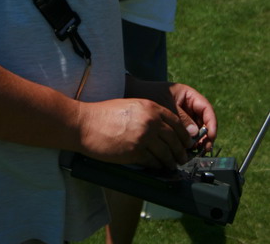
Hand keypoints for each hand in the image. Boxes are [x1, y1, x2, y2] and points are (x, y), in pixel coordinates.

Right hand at [77, 97, 196, 170]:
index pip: (176, 123)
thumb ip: (148, 114)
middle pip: (174, 140)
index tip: (186, 143)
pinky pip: (153, 162)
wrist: (85, 123)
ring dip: (170, 161)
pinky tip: (158, 168)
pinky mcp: (135, 152)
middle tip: (183, 158)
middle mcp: (150, 121)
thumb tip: (163, 128)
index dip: (184, 135)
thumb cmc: (104, 114)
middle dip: (181, 151)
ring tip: (172, 166)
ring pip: (166, 153)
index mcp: (150, 107)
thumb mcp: (130, 106)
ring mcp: (143, 137)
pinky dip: (158, 166)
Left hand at [125, 76, 216, 154]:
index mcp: (188, 95)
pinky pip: (185, 135)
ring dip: (197, 142)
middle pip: (204, 122)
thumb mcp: (166, 105)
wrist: (129, 94)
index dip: (212, 123)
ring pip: (196, 131)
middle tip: (203, 150)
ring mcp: (182, 116)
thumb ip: (181, 119)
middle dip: (205, 136)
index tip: (211, 136)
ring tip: (193, 152)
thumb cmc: (147, 94)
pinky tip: (184, 151)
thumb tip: (195, 135)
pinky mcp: (175, 125)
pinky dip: (187, 143)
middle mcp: (188, 106)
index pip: (206, 109)